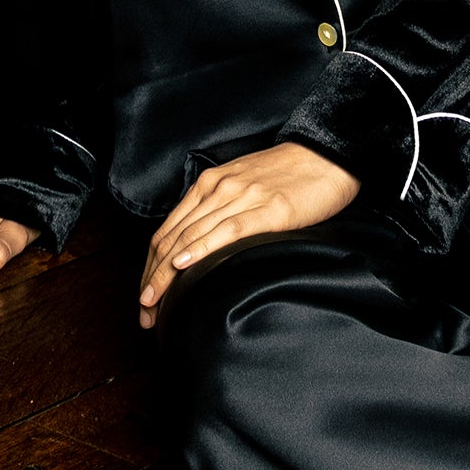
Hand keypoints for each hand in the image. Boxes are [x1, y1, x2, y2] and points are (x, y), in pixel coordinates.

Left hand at [138, 143, 358, 328]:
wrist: (326, 157)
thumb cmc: (286, 176)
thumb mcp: (241, 188)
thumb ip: (218, 211)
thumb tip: (196, 250)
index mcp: (209, 184)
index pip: (167, 231)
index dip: (149, 267)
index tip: (144, 297)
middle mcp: (218, 188)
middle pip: (172, 239)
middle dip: (153, 279)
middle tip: (143, 312)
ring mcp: (241, 197)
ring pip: (191, 238)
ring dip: (167, 275)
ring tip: (153, 304)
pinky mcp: (267, 209)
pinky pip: (226, 231)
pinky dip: (201, 249)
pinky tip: (184, 265)